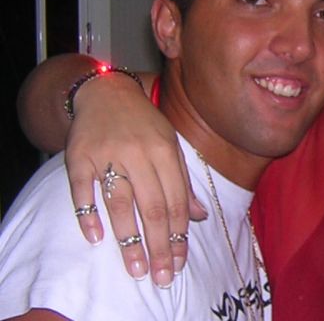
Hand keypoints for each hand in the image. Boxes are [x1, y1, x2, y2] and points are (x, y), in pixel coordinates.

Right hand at [65, 72, 206, 286]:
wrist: (106, 92)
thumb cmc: (144, 124)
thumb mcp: (171, 145)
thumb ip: (184, 181)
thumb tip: (200, 217)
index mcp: (165, 150)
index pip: (176, 200)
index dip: (179, 234)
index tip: (180, 261)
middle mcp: (138, 153)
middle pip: (152, 206)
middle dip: (159, 246)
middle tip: (162, 276)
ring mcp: (107, 155)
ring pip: (121, 202)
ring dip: (128, 240)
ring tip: (136, 268)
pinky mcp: (79, 157)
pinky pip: (82, 190)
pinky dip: (88, 215)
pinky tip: (96, 237)